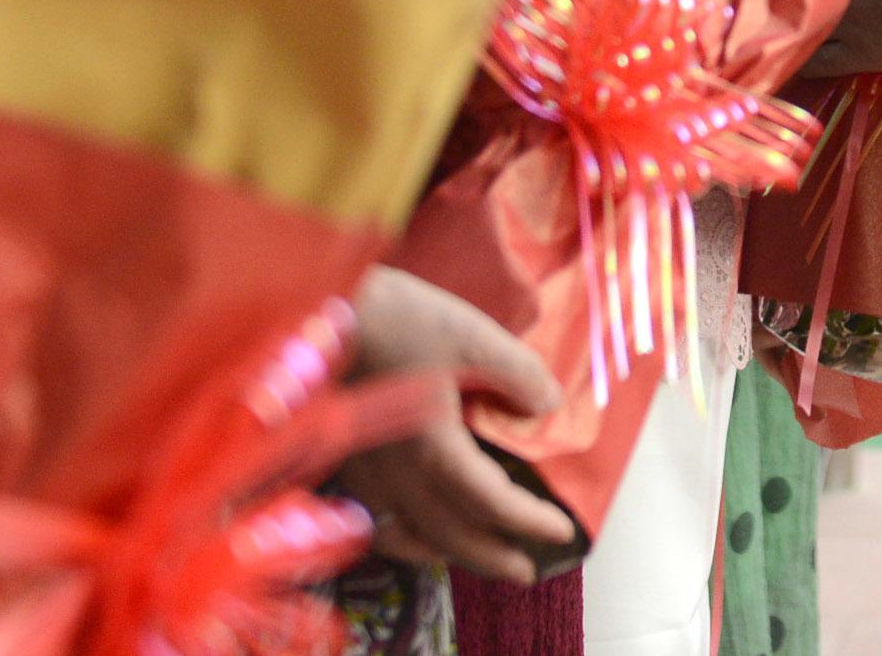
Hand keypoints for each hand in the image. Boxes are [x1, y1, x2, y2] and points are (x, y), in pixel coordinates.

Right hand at [336, 267, 577, 583]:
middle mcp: (396, 475)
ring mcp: (364, 473)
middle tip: (526, 571)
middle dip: (493, 556)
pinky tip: (413, 534)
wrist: (319, 310)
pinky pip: (376, 519)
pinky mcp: (344, 460)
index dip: (529, 521)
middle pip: (451, 534)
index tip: (562, 530)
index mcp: (433, 450)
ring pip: (411, 534)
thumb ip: (520, 376)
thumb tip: (547, 407)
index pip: (491, 504)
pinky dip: (403, 538)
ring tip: (476, 558)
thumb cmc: (399, 319)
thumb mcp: (474, 337)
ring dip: (450, 553)